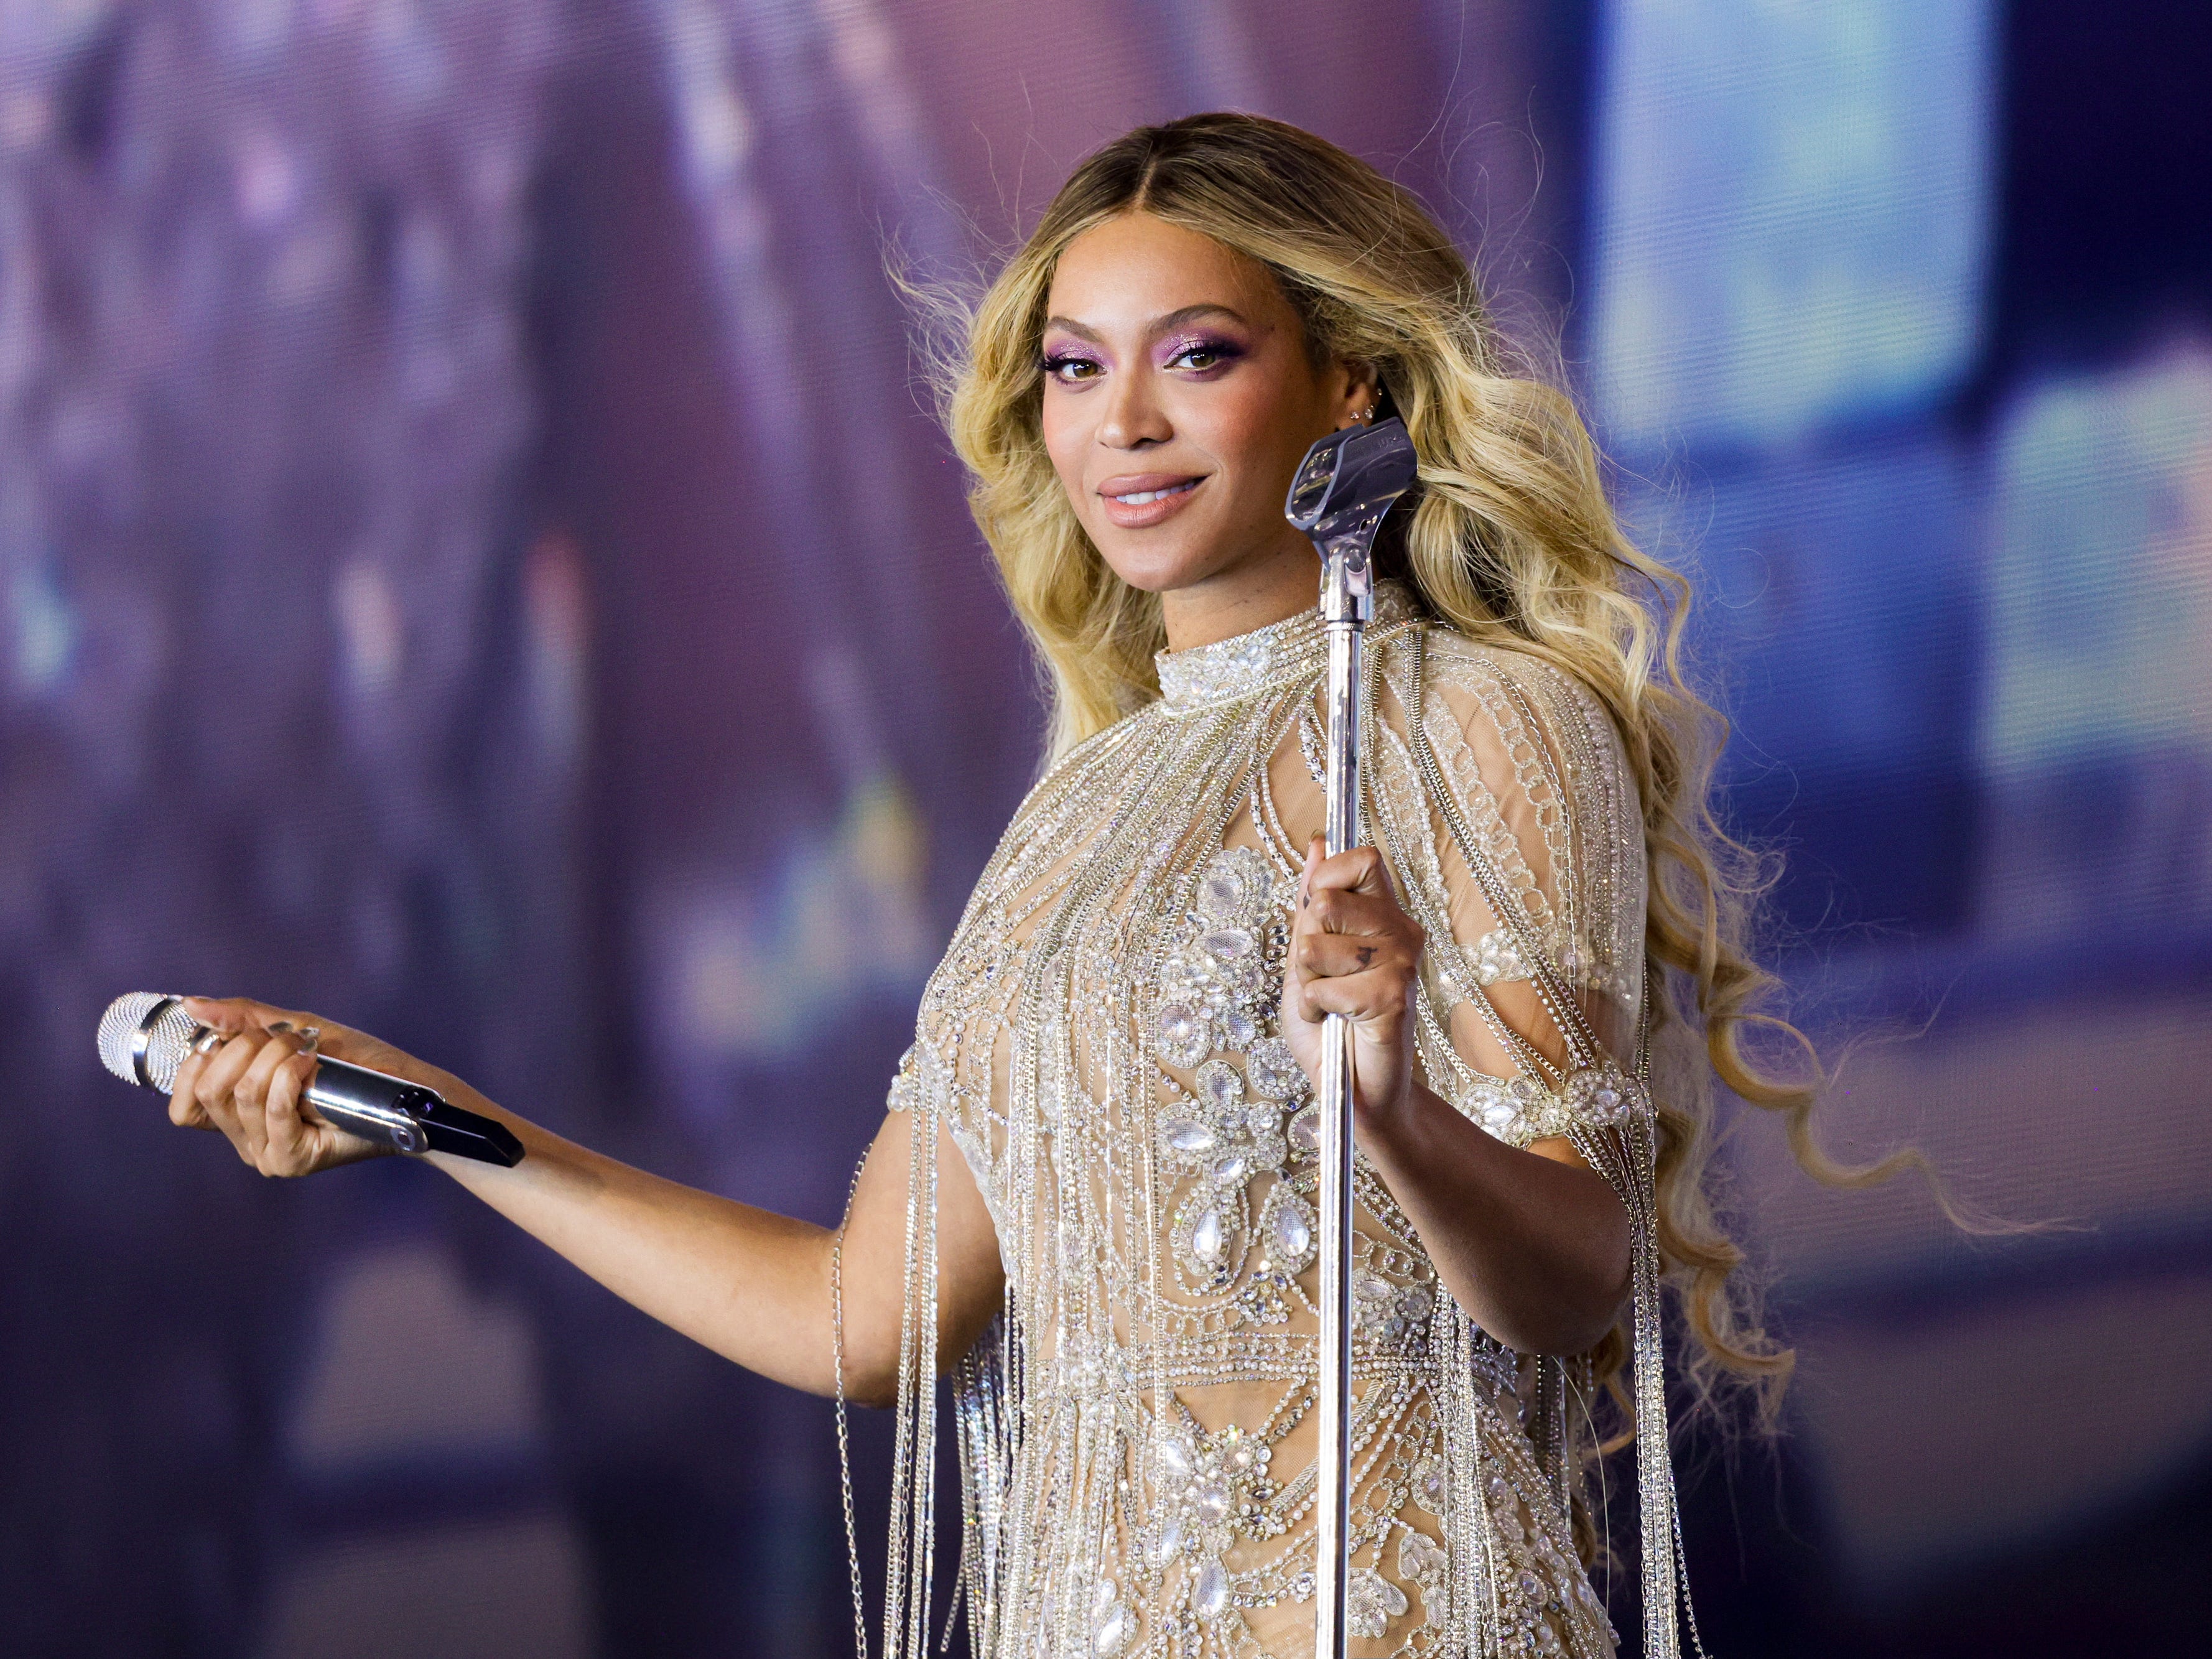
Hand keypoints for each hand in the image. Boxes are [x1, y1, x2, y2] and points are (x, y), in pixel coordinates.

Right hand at [166, 996, 451, 1176]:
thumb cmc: (351, 1061)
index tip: (234, 1038)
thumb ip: (241, 1019)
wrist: (401, 1086)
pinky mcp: (290, 1159)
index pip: (184, 1101)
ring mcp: (265, 1152)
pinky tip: (312, 1067)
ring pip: (241, 1094)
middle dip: (246, 1048)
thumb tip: (191, 1006)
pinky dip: (289, 1077)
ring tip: (308, 1051)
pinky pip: (271, 1109)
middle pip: (210, 1090)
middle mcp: (243, 1137)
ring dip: (277, 1057)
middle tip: (288, 1040)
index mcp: (235, 1112)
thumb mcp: (292, 1028)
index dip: (198, 1062)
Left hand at [1280, 836, 1425, 1131]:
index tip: (1317, 917)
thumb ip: (1311, 903)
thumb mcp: (1307, 957)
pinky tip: (1336, 1023)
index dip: (1327, 879)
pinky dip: (1315, 1011)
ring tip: (1331, 1005)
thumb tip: (1317, 843)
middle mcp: (1403, 933)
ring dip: (1308, 983)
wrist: (1354, 1092)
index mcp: (1385, 916)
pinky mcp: (1393, 998)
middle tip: (1326, 977)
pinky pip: (1322, 988)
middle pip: (1328, 901)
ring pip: (1316, 946)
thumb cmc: (1331, 1027)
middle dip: (1306, 945)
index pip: (1363, 858)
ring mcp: (1402, 964)